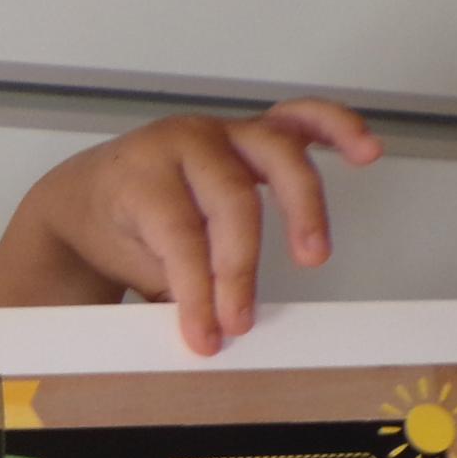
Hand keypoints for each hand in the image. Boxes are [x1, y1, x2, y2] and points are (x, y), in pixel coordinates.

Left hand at [0, 101, 381, 353]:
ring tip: (314, 255)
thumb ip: (173, 292)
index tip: (206, 337)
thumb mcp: (130, 268)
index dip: (198, 292)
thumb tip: (214, 332)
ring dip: (303, 203)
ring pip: (275, 151)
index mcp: (143, 177)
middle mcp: (184, 144)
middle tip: (242, 319)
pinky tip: (365, 152)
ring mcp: (221, 133)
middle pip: (230, 197)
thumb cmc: (113, 229)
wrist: (91, 195)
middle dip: (239, 265)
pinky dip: (335, 129)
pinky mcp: (249, 134)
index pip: (180, 237)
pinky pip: (299, 120)